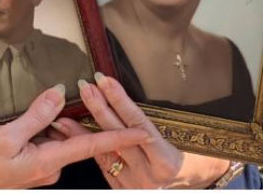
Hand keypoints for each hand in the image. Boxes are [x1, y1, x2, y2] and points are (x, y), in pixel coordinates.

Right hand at [0, 83, 151, 187]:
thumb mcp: (5, 136)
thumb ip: (36, 115)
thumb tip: (61, 93)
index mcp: (47, 162)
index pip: (91, 146)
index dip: (119, 137)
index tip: (144, 132)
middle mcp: (48, 168)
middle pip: (74, 137)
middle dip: (82, 118)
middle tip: (88, 94)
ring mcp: (38, 168)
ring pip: (58, 138)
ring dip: (56, 122)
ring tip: (45, 108)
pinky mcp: (29, 165)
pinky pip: (45, 142)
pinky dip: (44, 128)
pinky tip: (30, 119)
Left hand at [49, 73, 183, 188]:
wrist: (196, 180)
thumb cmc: (193, 153)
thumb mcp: (180, 135)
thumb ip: (152, 122)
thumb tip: (125, 94)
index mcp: (165, 161)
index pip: (136, 124)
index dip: (119, 100)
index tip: (105, 80)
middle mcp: (149, 176)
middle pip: (118, 137)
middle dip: (99, 108)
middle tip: (85, 86)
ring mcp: (135, 186)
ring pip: (104, 153)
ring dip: (83, 131)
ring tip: (66, 112)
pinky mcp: (124, 191)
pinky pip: (103, 166)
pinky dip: (88, 148)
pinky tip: (75, 135)